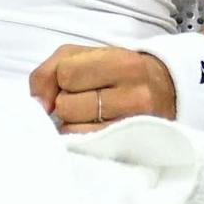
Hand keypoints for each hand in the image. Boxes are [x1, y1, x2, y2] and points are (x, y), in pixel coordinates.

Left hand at [30, 46, 175, 133]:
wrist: (167, 90)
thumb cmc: (116, 71)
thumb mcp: (83, 56)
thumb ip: (49, 71)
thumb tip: (37, 104)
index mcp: (122, 63)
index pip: (66, 74)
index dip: (62, 79)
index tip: (76, 82)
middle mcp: (133, 94)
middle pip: (67, 105)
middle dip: (67, 104)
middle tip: (85, 100)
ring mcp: (134, 125)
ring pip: (74, 129)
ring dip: (73, 123)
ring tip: (91, 115)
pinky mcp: (131, 147)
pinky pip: (87, 147)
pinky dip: (82, 138)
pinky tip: (93, 129)